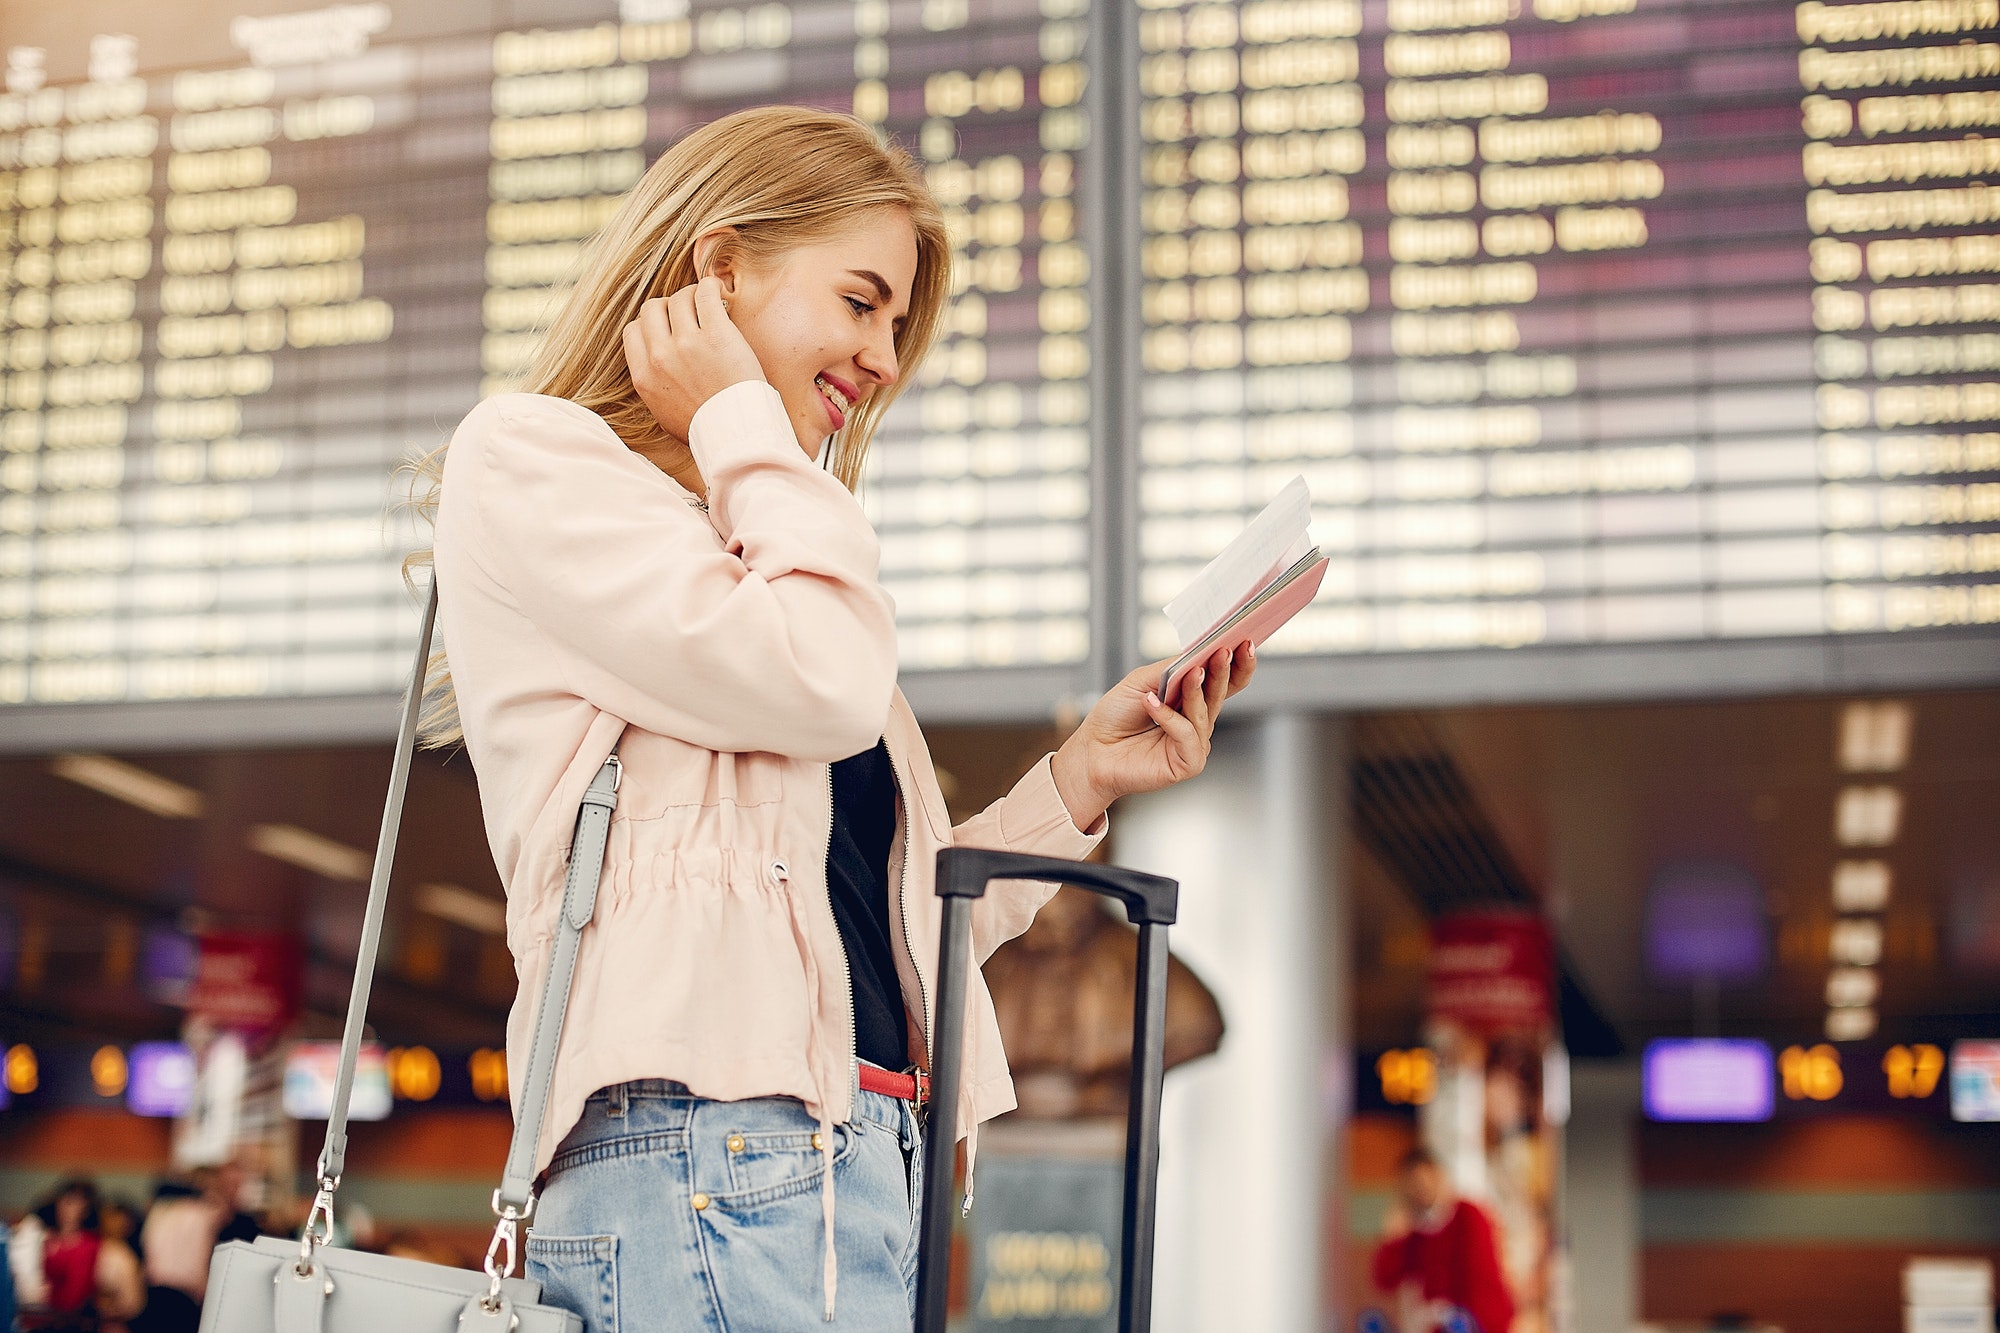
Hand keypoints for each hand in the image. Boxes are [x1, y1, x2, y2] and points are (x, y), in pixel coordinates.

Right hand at [622, 277, 765, 443]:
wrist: (737, 436)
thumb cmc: (706, 428)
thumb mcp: (664, 412)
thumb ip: (654, 385)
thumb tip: (655, 366)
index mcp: (644, 376)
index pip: (632, 331)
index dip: (650, 325)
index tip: (667, 328)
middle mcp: (660, 356)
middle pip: (652, 309)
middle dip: (669, 307)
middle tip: (689, 314)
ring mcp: (687, 344)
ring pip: (678, 298)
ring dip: (692, 296)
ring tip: (708, 304)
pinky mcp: (715, 335)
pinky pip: (705, 293)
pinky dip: (710, 287)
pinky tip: (718, 293)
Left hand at [1050, 642, 1255, 828]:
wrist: (1092, 750)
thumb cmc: (1115, 716)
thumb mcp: (1142, 681)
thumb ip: (1171, 669)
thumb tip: (1197, 655)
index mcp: (1191, 701)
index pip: (1224, 682)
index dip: (1238, 664)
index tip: (1246, 641)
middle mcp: (1197, 721)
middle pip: (1220, 694)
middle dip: (1224, 671)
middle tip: (1226, 651)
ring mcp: (1194, 743)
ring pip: (1205, 713)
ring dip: (1196, 691)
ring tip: (1193, 672)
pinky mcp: (1188, 762)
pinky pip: (1187, 735)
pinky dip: (1170, 718)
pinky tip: (1152, 705)